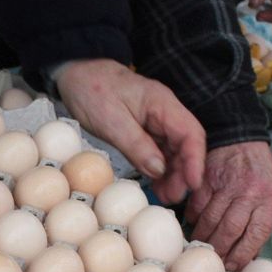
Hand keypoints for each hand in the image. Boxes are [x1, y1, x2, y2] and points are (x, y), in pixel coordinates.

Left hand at [54, 59, 204, 203]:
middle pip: (186, 145)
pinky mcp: (145, 131)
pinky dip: (159, 170)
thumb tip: (159, 170)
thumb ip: (136, 145)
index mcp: (162, 103)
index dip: (195, 160)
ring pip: (174, 151)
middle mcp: (165, 113)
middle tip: (173, 196)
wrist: (76, 74)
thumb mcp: (111, 120)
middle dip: (184, 172)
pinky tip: (156, 185)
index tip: (192, 183)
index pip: (191, 133)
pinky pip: (159, 152)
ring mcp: (155, 123)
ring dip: (173, 175)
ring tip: (166, 196)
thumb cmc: (92, 90)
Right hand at [187, 141, 271, 269]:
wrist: (240, 138)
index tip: (232, 267)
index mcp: (268, 198)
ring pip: (211, 220)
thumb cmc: (257, 171)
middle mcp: (249, 192)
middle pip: (230, 229)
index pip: (256, 233)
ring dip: (204, 238)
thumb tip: (248, 253)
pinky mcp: (207, 180)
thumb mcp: (270, 193)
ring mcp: (226, 185)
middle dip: (219, 250)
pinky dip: (193, 219)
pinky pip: (197, 206)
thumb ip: (260, 220)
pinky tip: (194, 225)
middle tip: (213, 262)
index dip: (242, 254)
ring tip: (200, 248)